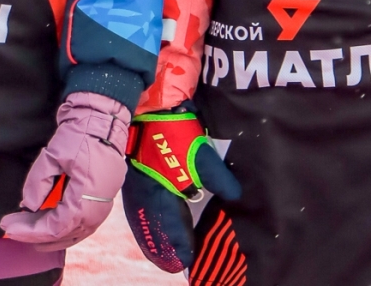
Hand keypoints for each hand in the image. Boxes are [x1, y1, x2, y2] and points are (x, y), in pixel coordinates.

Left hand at [0, 92, 130, 249]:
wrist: (104, 118)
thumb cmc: (82, 133)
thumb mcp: (53, 155)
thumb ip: (38, 183)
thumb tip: (29, 205)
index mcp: (86, 199)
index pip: (54, 227)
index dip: (29, 230)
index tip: (8, 225)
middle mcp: (98, 209)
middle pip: (64, 234)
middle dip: (35, 234)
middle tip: (12, 228)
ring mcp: (104, 206)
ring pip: (75, 233)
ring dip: (51, 235)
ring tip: (29, 233)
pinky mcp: (103, 199)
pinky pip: (83, 224)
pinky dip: (65, 229)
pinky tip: (51, 224)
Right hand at [122, 106, 241, 271]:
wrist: (150, 105)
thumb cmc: (176, 131)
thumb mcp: (201, 154)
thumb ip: (218, 178)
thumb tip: (235, 196)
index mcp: (160, 190)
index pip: (171, 226)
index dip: (180, 244)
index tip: (188, 260)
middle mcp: (145, 192)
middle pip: (154, 227)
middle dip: (164, 247)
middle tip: (174, 264)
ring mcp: (136, 184)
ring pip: (144, 219)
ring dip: (154, 237)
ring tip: (162, 253)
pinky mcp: (134, 175)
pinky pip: (139, 208)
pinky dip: (146, 222)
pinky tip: (152, 224)